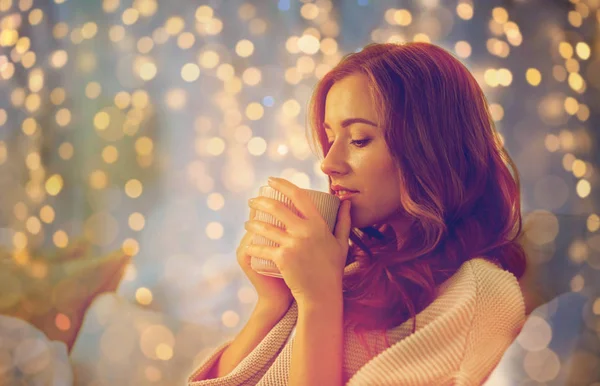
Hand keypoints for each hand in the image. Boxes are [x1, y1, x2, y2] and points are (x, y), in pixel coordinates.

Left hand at [244, 177, 352, 305]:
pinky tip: (248, 245)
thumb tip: (346, 202)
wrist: (322, 295)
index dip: (283, 185)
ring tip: (247, 224)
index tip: (270, 181)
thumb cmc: (332, 270)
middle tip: (252, 201)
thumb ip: (344, 221)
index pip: (299, 196)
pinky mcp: (282, 258)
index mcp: (318, 224)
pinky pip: (262, 249)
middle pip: (277, 208)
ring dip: (252, 224)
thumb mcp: (341, 243)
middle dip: (261, 202)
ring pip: (266, 228)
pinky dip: (253, 248)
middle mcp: (305, 231)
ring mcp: (293, 244)